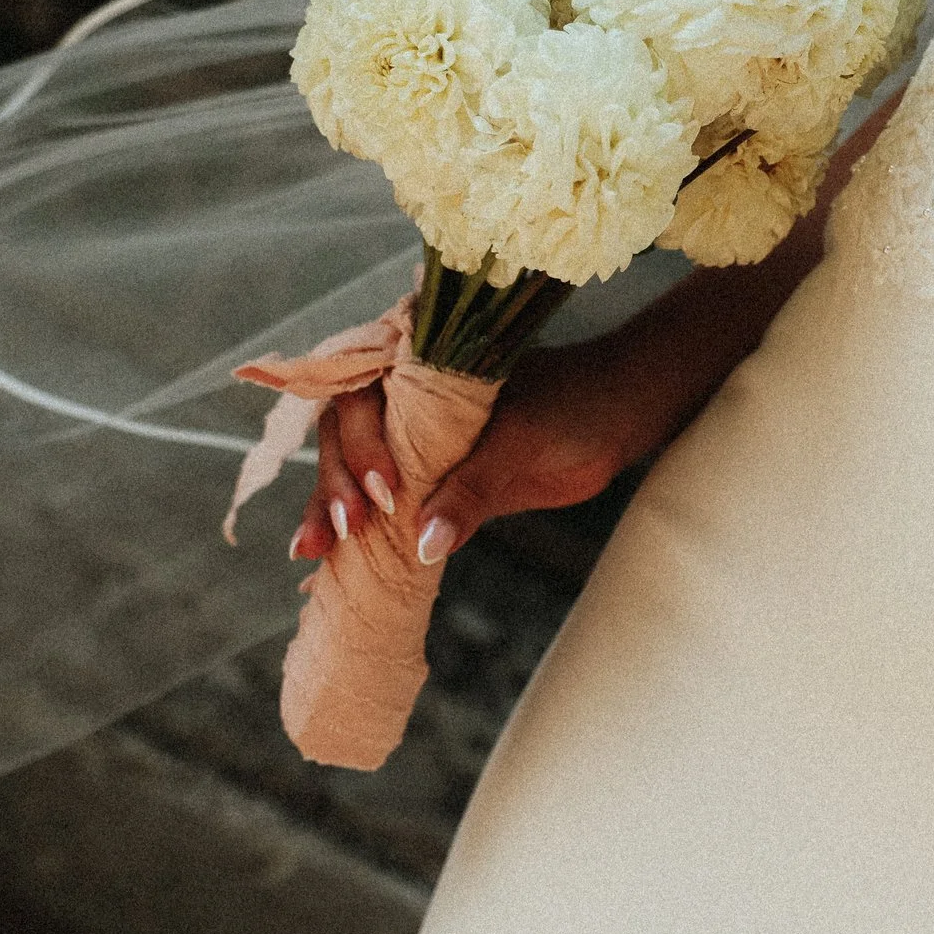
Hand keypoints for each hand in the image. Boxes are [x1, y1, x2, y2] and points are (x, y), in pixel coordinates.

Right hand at [289, 342, 645, 564]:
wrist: (619, 415)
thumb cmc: (576, 406)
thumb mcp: (522, 444)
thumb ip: (472, 490)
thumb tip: (422, 544)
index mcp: (420, 365)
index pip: (362, 397)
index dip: (359, 445)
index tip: (381, 492)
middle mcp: (406, 396)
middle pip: (344, 434)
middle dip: (334, 483)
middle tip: (338, 534)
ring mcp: (415, 436)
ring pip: (357, 469)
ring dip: (330, 509)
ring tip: (314, 557)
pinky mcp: (432, 476)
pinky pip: (387, 502)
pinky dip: (362, 532)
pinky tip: (328, 568)